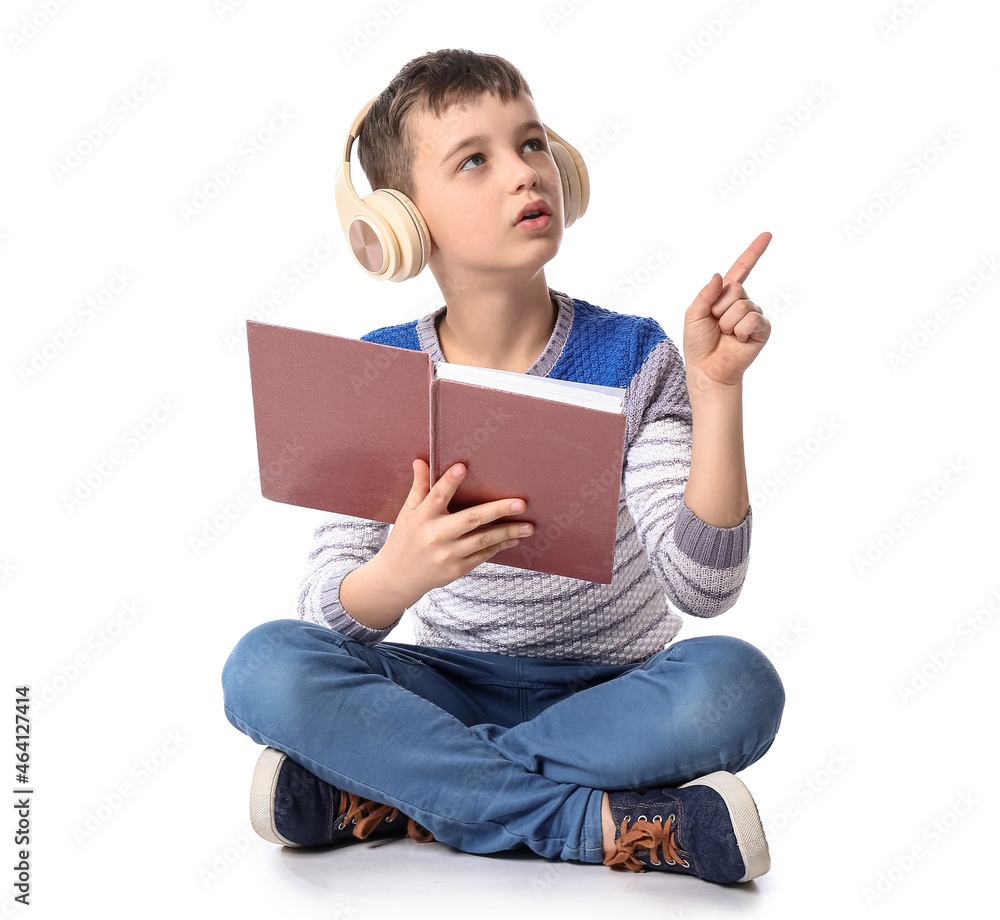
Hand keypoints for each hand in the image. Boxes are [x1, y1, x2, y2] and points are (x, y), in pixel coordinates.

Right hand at [373, 459, 533, 601]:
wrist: (399, 577)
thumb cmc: (405, 539)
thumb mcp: (407, 512)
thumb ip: (419, 487)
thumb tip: (421, 461)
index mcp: (422, 518)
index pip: (437, 496)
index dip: (449, 482)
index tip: (462, 467)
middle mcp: (436, 535)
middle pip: (470, 519)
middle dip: (498, 510)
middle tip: (520, 503)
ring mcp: (448, 554)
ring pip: (483, 540)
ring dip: (508, 532)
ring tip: (529, 526)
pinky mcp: (457, 569)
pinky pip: (483, 555)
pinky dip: (499, 546)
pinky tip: (513, 538)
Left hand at [683, 231, 771, 388]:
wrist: (707, 368)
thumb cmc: (699, 343)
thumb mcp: (694, 315)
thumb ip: (705, 294)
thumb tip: (718, 276)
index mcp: (724, 295)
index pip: (741, 269)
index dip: (754, 252)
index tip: (767, 235)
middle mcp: (741, 302)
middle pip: (735, 288)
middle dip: (719, 308)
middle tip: (716, 325)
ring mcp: (753, 315)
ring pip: (741, 305)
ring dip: (727, 323)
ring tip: (725, 335)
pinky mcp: (762, 329)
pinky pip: (752, 320)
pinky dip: (739, 331)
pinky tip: (737, 340)